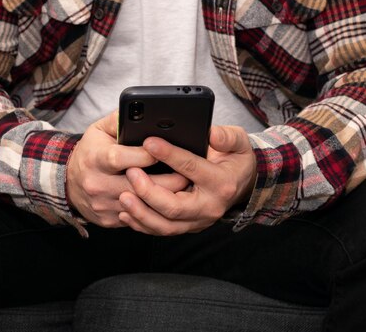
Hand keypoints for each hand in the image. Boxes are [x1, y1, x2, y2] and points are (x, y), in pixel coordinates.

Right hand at [66, 110, 189, 227]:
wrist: (68, 183)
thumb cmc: (90, 152)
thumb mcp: (98, 130)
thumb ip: (119, 119)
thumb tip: (141, 112)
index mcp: (95, 158)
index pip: (122, 158)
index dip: (147, 155)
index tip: (167, 151)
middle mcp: (97, 183)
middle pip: (138, 185)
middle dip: (167, 180)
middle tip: (188, 174)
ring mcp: (103, 204)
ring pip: (142, 205)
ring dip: (165, 198)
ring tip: (184, 188)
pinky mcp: (109, 220)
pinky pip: (137, 218)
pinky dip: (154, 210)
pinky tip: (167, 201)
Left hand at [118, 125, 256, 235]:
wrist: (242, 184)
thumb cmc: (235, 159)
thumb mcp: (239, 142)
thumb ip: (227, 137)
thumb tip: (211, 134)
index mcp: (221, 183)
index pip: (191, 168)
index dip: (169, 155)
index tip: (148, 142)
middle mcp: (209, 206)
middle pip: (174, 207)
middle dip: (149, 192)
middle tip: (130, 173)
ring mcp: (198, 221)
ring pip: (165, 225)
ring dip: (141, 213)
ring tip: (123, 196)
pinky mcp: (187, 227)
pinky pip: (161, 230)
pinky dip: (141, 224)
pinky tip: (125, 212)